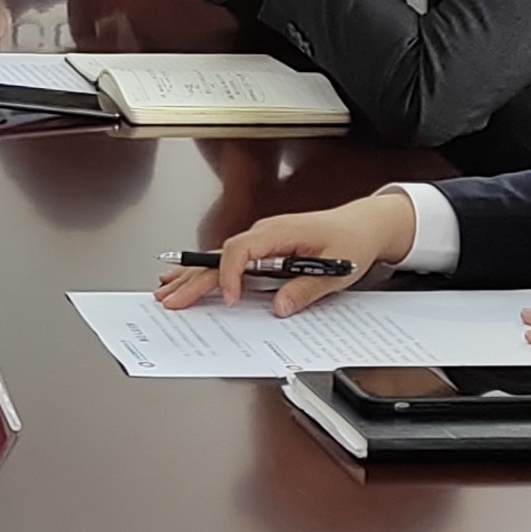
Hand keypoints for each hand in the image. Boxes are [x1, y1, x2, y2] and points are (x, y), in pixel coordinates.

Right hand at [153, 192, 415, 313]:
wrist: (365, 224)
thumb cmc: (352, 240)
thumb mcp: (336, 269)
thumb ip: (306, 289)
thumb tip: (279, 307)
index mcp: (279, 232)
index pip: (241, 250)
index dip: (231, 275)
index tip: (230, 299)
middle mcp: (264, 233)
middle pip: (219, 255)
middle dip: (193, 277)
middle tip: (169, 298)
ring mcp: (261, 240)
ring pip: (218, 256)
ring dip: (192, 274)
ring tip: (166, 290)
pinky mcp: (263, 248)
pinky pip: (228, 259)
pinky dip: (206, 270)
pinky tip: (187, 278)